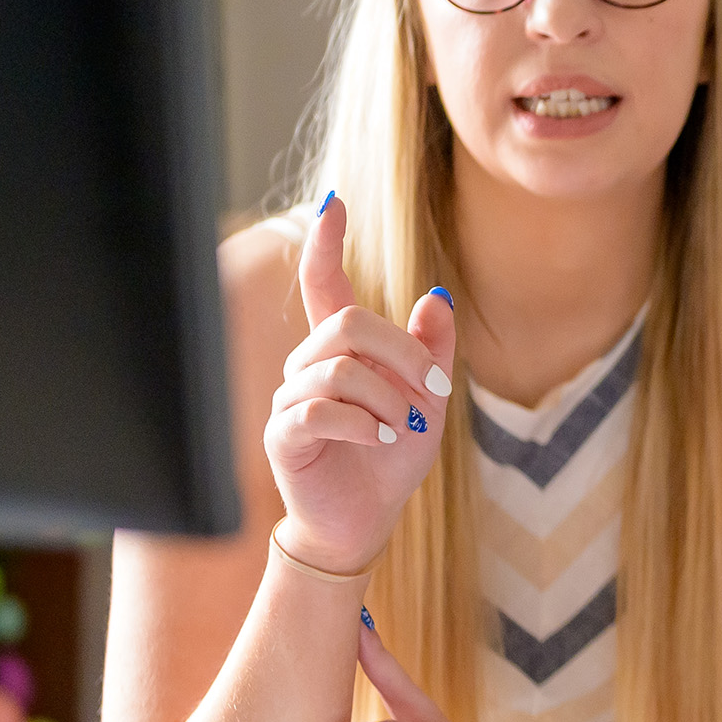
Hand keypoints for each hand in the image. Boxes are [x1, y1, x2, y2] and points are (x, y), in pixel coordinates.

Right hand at [263, 195, 458, 573]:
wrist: (366, 519)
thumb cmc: (391, 458)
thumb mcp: (428, 401)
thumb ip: (433, 351)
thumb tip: (437, 295)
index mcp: (341, 351)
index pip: (325, 285)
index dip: (325, 244)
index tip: (332, 202)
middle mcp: (309, 365)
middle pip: (349, 323)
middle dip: (400, 353)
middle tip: (430, 391)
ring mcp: (291, 398)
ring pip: (341, 369)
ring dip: (387, 400)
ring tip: (400, 429)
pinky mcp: (284, 433)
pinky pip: (322, 409)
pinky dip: (363, 424)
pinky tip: (378, 439)